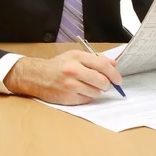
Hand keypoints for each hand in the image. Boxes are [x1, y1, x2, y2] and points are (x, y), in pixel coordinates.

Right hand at [3, 49, 122, 104]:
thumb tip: (113, 64)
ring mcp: (70, 86)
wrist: (37, 76)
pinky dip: (87, 96)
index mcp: (77, 57)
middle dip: (107, 84)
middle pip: (102, 81)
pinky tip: (80, 91)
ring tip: (88, 86)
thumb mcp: (75, 56)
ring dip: (96, 91)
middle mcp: (74, 71)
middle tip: (105, 84)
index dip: (114, 74)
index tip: (118, 79)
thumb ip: (95, 59)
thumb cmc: (58, 66)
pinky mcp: (67, 98)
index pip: (102, 65)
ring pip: (96, 92)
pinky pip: (87, 100)